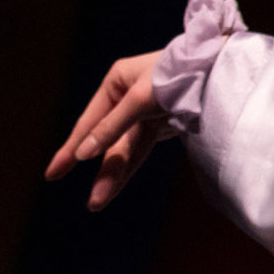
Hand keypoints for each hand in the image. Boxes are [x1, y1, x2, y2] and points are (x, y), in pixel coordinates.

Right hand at [44, 50, 166, 210]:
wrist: (220, 70)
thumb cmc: (179, 74)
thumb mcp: (141, 99)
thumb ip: (113, 126)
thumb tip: (84, 153)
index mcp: (116, 83)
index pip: (89, 122)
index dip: (71, 149)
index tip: (53, 173)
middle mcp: (125, 99)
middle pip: (106, 141)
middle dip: (100, 172)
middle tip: (91, 203)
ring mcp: (143, 115)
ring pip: (124, 150)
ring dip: (114, 176)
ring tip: (98, 203)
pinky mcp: (161, 126)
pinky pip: (140, 151)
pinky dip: (129, 168)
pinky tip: (116, 186)